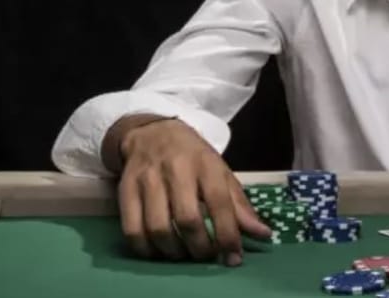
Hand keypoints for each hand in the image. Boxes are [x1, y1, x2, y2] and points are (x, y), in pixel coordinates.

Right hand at [114, 118, 269, 264]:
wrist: (153, 131)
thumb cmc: (193, 156)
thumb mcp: (221, 172)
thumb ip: (240, 205)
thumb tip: (263, 234)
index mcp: (206, 164)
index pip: (219, 202)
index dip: (228, 234)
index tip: (233, 256)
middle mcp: (176, 169)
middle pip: (187, 219)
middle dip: (200, 247)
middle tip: (206, 256)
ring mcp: (148, 178)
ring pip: (158, 227)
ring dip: (174, 251)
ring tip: (183, 254)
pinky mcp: (125, 188)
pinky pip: (132, 228)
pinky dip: (146, 248)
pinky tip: (158, 250)